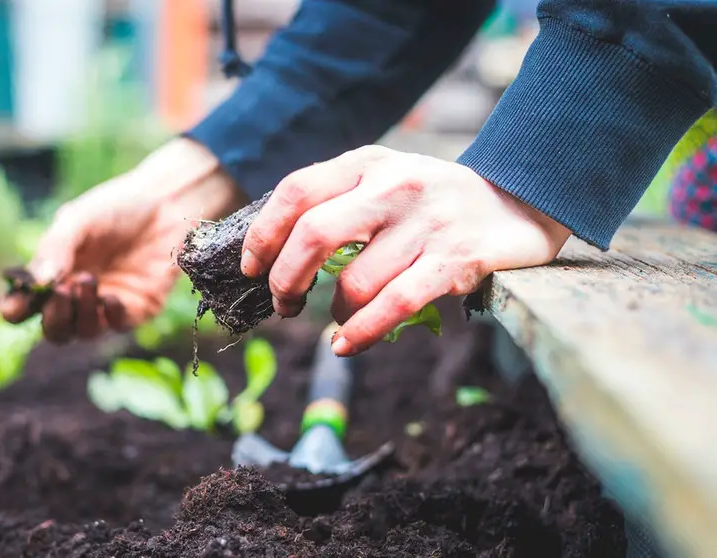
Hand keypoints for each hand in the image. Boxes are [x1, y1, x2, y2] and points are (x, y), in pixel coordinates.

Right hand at [0, 138, 244, 342]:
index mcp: (55, 274)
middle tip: (60, 293)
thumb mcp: (79, 220)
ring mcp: (106, 305)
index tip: (16, 305)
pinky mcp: (137, 309)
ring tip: (88, 281)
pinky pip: (116, 326)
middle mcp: (77, 295)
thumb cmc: (117, 207)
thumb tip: (37, 282)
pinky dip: (110, 316)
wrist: (166, 203)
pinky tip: (111, 296)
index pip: (25, 305)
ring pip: (84, 332)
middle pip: (54, 329)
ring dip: (81, 314)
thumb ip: (55, 248)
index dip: (16, 310)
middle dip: (52, 318)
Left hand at [239, 145, 570, 356]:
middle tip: (283, 302)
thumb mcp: (384, 178)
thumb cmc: (433, 200)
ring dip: (335, 312)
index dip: (263, 234)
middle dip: (286, 280)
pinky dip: (361, 332)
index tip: (252, 267)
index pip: (296, 191)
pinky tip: (345, 344)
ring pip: (354, 282)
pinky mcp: (457, 260)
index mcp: (368, 161)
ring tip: (340, 318)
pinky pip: (395, 304)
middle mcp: (395, 185)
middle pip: (313, 235)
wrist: (521, 200)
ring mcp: (428, 222)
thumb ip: (336, 199)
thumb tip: (273, 249)